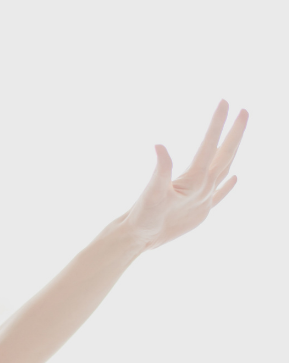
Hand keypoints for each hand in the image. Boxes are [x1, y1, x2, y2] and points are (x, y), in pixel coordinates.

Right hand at [122, 100, 247, 249]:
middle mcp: (205, 189)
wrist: (139, 241)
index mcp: (195, 181)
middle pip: (226, 155)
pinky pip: (221, 194)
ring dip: (233, 152)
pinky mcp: (201, 212)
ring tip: (239, 136)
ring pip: (225, 170)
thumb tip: (159, 146)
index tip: (225, 101)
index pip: (210, 145)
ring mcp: (206, 201)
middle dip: (235, 133)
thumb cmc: (143, 216)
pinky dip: (229, 184)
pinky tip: (235, 177)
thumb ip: (160, 168)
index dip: (217, 122)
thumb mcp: (150, 191)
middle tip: (244, 111)